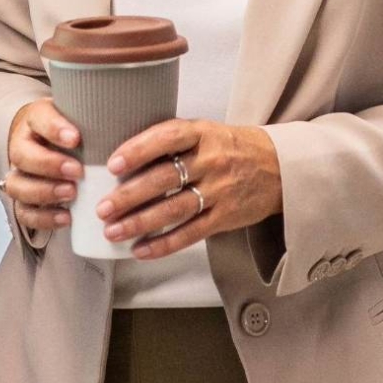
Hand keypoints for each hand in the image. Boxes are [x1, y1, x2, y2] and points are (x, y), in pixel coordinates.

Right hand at [3, 98, 82, 232]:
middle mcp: (22, 146)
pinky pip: (23, 212)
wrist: (52, 142)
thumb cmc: (73, 127)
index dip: (54, 129)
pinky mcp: (22, 199)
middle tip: (77, 171)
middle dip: (50, 165)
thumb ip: (93, 119)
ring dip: (45, 192)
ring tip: (72, 194)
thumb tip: (125, 120)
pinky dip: (43, 217)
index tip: (76, 138)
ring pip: (17, 185)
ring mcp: (18, 174)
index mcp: (35, 119)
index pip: (38, 120)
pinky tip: (66, 218)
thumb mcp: (81, 116)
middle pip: (22, 156)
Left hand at [97, 119, 282, 259]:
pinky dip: (164, 244)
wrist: (280, 167)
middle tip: (102, 208)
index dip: (139, 150)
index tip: (113, 164)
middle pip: (165, 178)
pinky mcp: (226, 216)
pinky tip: (140, 250)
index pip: (168, 137)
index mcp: (204, 133)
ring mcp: (220, 190)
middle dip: (129, 195)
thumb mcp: (208, 132)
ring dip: (140, 222)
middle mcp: (212, 160)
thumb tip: (125, 158)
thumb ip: (174, 141)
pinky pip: (191, 233)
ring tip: (113, 231)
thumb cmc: (232, 147)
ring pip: (174, 209)